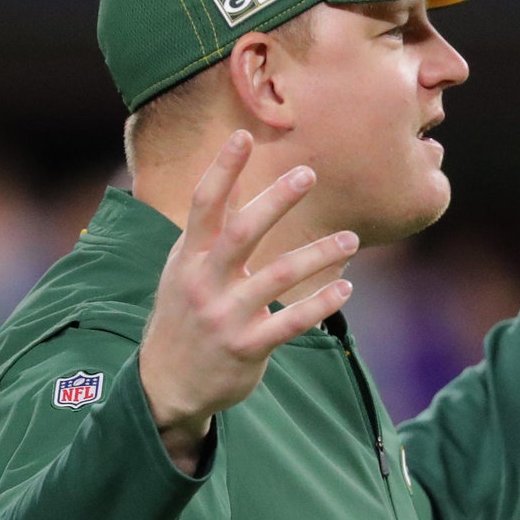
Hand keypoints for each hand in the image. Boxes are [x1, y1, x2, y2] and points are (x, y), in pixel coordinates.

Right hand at [140, 131, 356, 472]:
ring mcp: (226, 316)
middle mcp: (205, 282)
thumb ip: (208, 232)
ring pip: (278, 275)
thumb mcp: (184, 272)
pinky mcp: (247, 347)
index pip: (204, 205)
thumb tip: (229, 179)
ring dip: (319, 254)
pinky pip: (291, 322)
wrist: (167, 385)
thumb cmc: (184, 318)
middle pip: (242, 231)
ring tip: (351, 240)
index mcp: (188, 258)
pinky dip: (321, 303)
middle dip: (276, 199)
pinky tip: (345, 288)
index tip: (244, 135)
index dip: (222, 169)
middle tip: (308, 174)